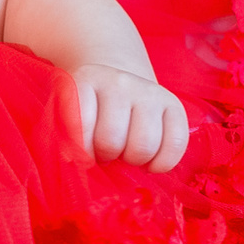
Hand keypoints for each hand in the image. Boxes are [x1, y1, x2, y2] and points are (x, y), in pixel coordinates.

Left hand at [61, 63, 189, 171]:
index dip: (81, 151)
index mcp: (85, 80)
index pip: (80, 125)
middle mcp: (118, 82)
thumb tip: (74, 162)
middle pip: (112, 140)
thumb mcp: (69, 113)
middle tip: (106, 153)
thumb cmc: (89, 108)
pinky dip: (162, 163)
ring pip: (144, 146)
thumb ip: (67, 136)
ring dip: (133, 160)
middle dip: (107, 156)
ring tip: (126, 153)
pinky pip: (176, 144)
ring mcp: (148, 91)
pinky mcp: (174, 104)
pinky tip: (150, 162)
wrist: (116, 80)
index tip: (83, 154)